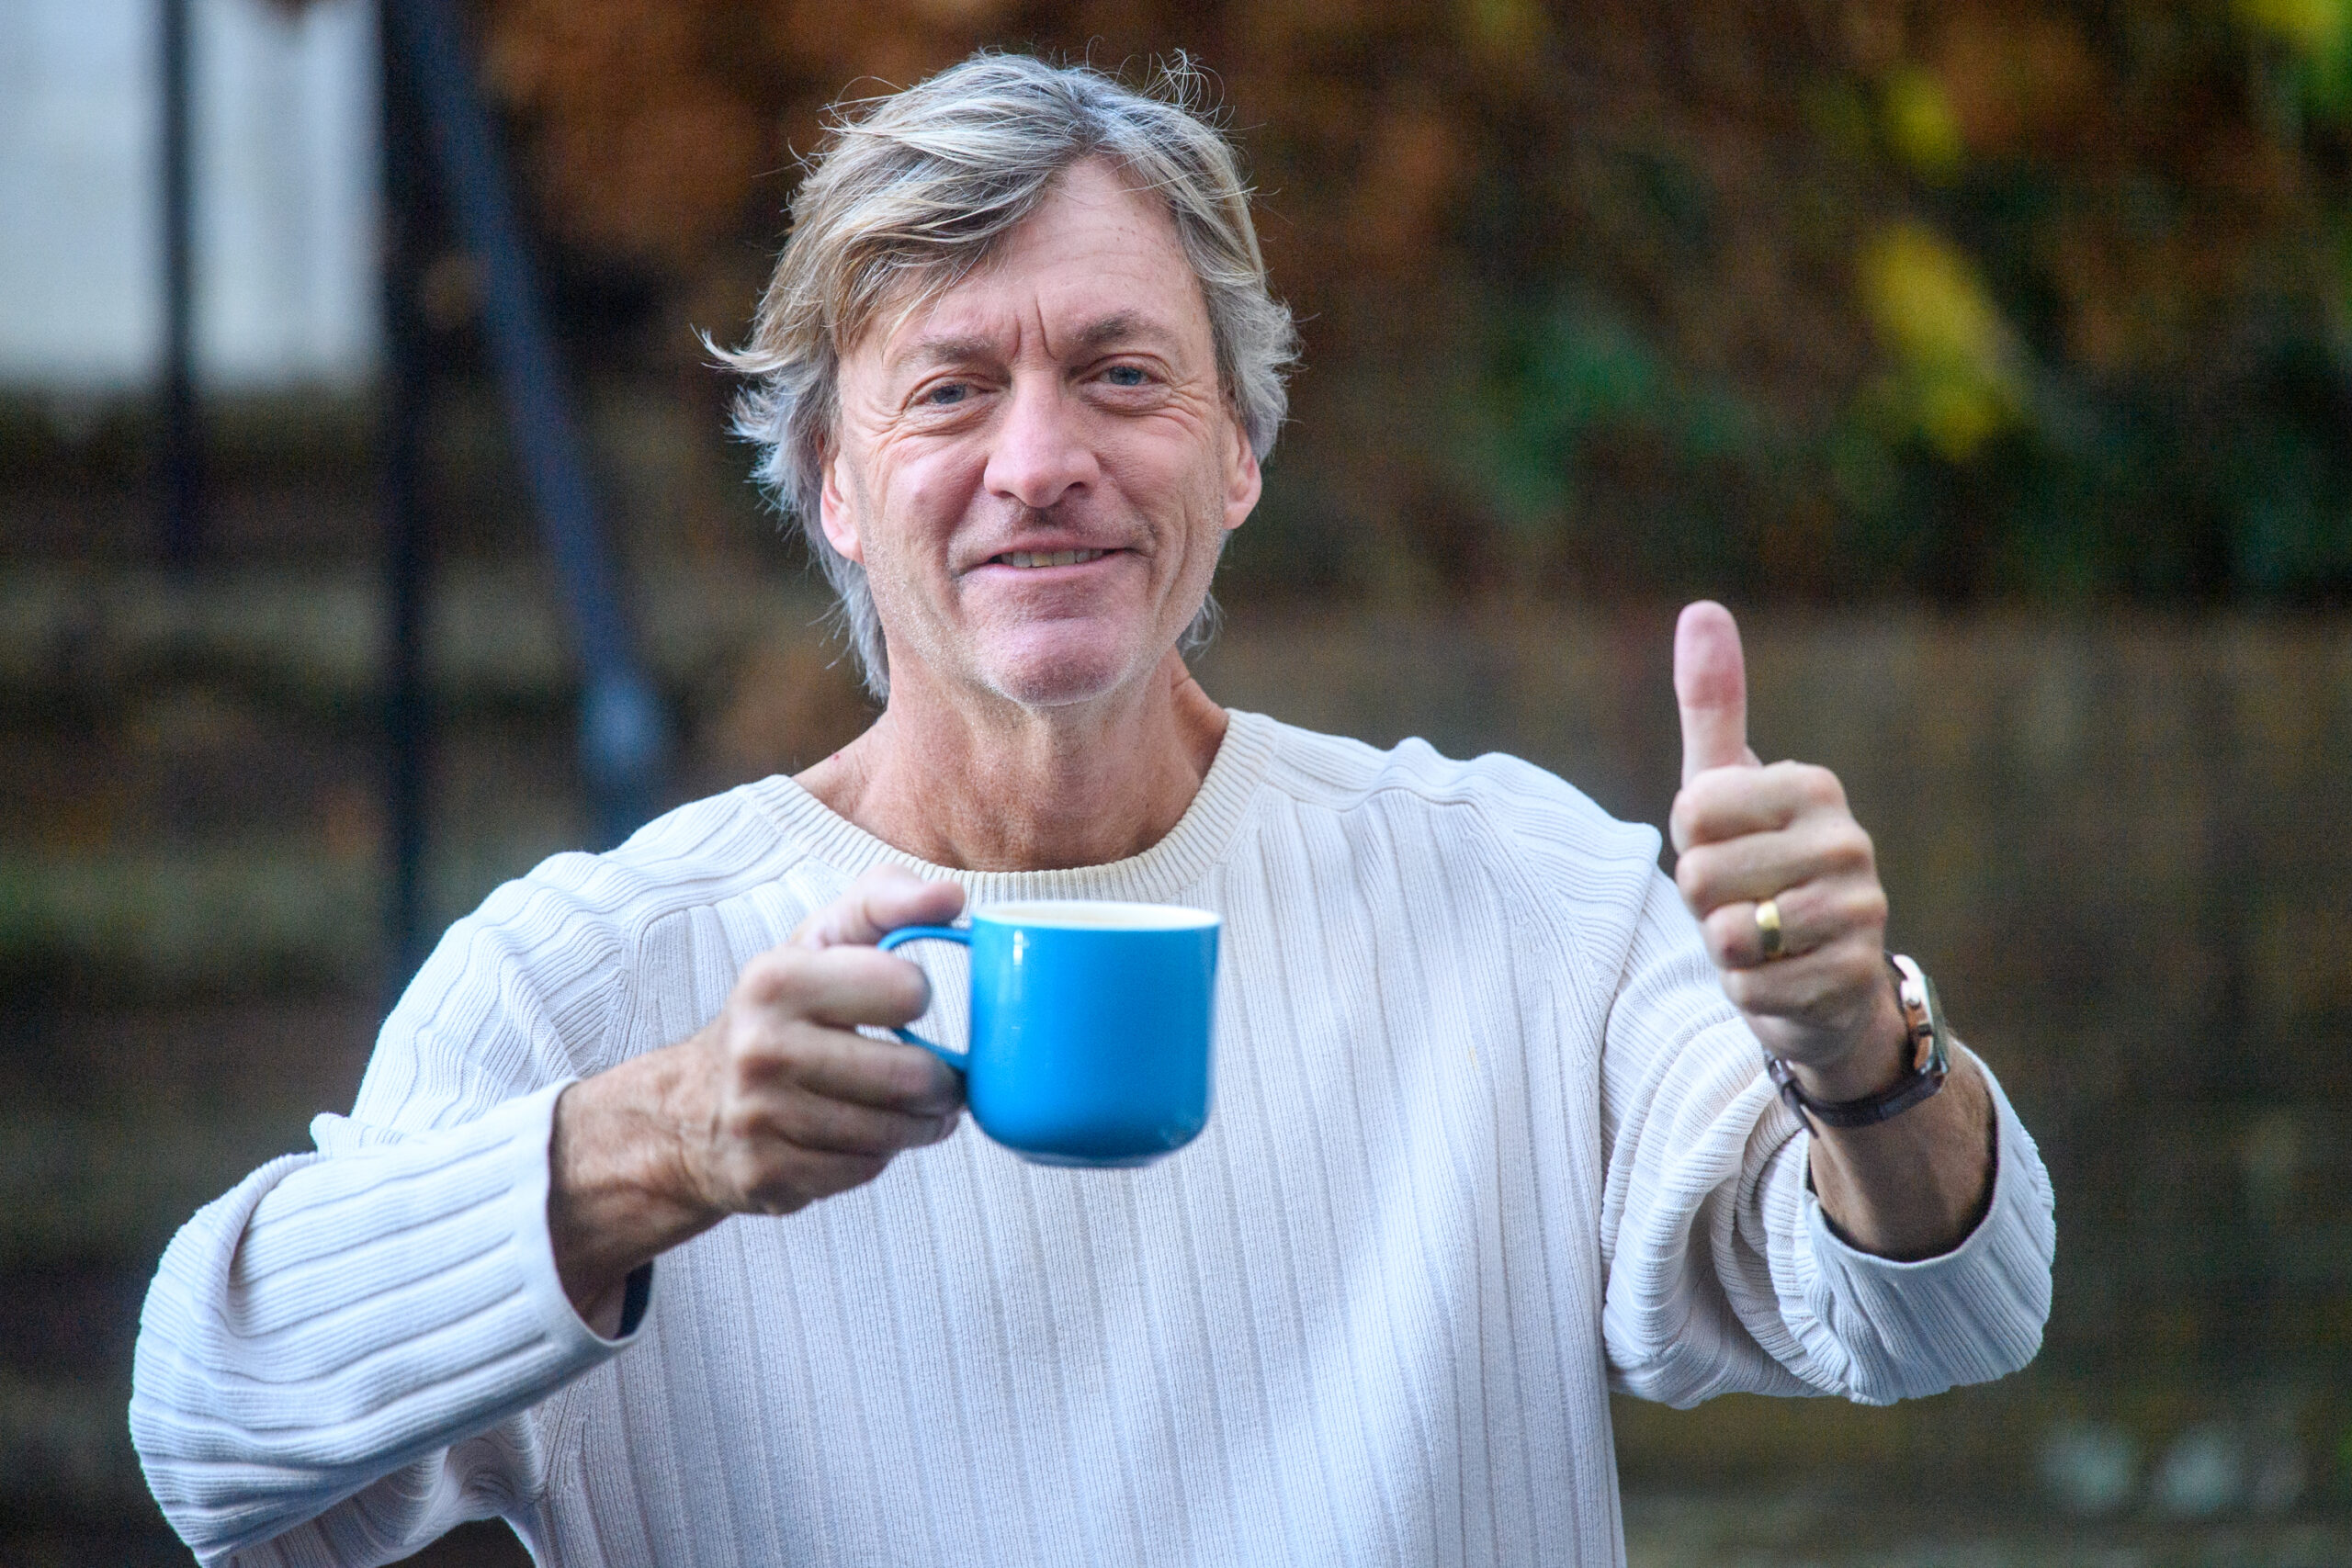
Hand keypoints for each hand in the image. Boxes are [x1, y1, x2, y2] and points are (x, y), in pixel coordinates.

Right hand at [549, 866, 967, 1324]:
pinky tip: (868, 1135)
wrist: (686, 1111)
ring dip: (921, 1123)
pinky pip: (866, 1169)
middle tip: (939, 1078)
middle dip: (941, 1081)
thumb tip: (951, 896)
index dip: (915, 996)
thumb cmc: (776, 1014)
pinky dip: (879, 1154)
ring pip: (894, 1131)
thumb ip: (884, 901)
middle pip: (910, 1077)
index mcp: (774, 980)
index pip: (906, 990)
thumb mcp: (818, 941)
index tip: (901, 1002)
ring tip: (915, 1108)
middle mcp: (759, 1050)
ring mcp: (760, 1119)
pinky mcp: (769, 1175)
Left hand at [1669, 601, 1906, 1100]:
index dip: (1690, 840)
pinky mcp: (1849, 977)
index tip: (1725, 845)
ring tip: (1761, 938)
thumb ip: (1713, 705)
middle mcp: (1848, 842)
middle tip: (1743, 901)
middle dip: (1703, 900)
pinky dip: (1748, 991)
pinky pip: (1748, 986)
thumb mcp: (1726, 786)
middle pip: (1699, 875)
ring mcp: (1858, 912)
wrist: (1823, 978)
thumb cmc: (1759, 867)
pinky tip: (1781, 977)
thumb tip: (1702, 607)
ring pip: (1723, 934)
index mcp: (1814, 786)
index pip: (1692, 810)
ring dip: (1724, 948)